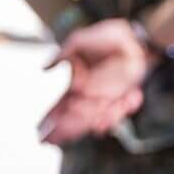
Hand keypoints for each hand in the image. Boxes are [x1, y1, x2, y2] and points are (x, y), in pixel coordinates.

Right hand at [38, 17, 153, 144]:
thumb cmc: (105, 37)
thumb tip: (43, 68)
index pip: (60, 107)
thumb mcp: (79, 42)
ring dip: (96, 121)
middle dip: (69, 128)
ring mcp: (106, 99)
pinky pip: (118, 112)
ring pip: (97, 119)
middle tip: (64, 134)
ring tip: (99, 122)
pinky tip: (120, 105)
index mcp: (75, 86)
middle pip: (76, 118)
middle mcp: (89, 96)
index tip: (41, 135)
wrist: (132, 38)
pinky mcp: (123, 99)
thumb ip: (62, 55)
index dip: (50, 121)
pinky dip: (117, 112)